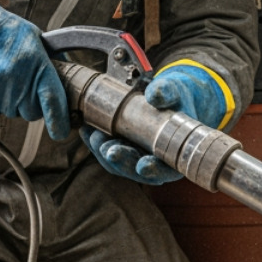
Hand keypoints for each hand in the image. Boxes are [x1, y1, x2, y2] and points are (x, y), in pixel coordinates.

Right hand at [0, 0, 69, 138]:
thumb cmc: (2, 30)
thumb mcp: (34, 37)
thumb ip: (51, 60)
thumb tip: (66, 81)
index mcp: (37, 64)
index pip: (53, 100)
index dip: (59, 121)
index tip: (62, 133)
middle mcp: (18, 81)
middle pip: (31, 112)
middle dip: (29, 103)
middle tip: (19, 80)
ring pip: (10, 112)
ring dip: (8, 100)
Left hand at [79, 60, 232, 184]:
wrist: (165, 96)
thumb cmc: (175, 97)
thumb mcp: (175, 91)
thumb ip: (166, 92)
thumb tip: (154, 95)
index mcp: (174, 155)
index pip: (166, 169)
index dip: (155, 170)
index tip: (143, 165)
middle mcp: (154, 161)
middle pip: (136, 170)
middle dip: (121, 161)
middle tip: (108, 150)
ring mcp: (135, 156)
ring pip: (117, 163)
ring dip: (103, 152)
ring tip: (93, 136)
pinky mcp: (121, 148)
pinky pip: (106, 149)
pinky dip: (95, 141)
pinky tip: (86, 129)